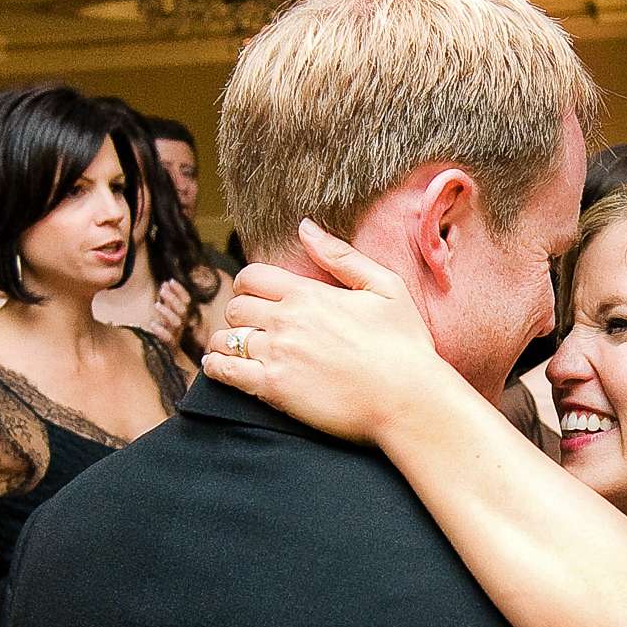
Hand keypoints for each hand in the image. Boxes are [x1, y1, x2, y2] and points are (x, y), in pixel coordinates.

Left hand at [139, 279, 191, 345]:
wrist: (175, 361)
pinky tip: (153, 324)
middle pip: (182, 310)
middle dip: (173, 298)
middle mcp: (183, 326)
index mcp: (184, 317)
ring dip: (167, 312)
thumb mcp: (169, 315)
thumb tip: (165, 284)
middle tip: (162, 289)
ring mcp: (177, 336)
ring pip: (177, 323)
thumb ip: (167, 301)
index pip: (186, 301)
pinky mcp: (171, 347)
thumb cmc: (170, 335)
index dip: (180, 291)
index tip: (170, 281)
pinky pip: (169, 339)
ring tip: (156, 305)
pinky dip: (162, 331)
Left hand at [204, 219, 440, 442]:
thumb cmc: (405, 346)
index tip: (255, 297)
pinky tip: (221, 368)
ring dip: (225, 342)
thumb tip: (304, 227)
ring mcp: (277, 355)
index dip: (247, 285)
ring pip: (224, 339)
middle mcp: (286, 321)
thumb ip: (341, 256)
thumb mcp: (385, 287)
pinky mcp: (274, 389)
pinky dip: (216, 368)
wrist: (409, 400)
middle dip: (239, 315)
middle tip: (250, 328)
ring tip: (234, 350)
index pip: (252, 277)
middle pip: (235, 307)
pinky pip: (225, 372)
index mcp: (308, 294)